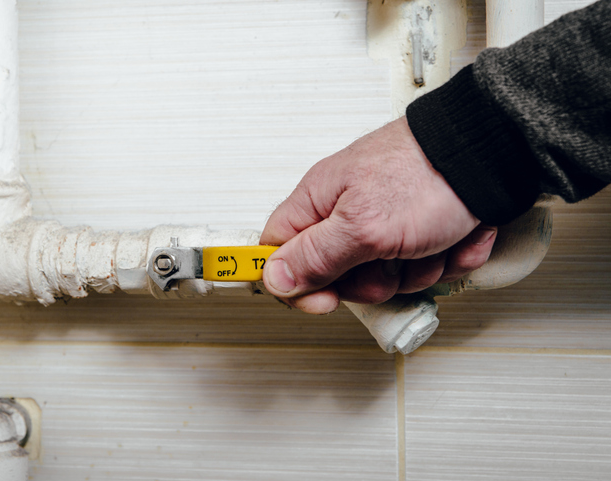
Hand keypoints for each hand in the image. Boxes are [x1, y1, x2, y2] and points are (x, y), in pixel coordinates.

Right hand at [260, 117, 497, 313]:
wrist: (493, 156)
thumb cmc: (428, 174)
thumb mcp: (364, 225)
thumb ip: (315, 256)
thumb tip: (274, 279)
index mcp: (319, 202)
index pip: (279, 252)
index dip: (296, 283)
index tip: (325, 298)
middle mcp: (348, 213)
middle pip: (339, 277)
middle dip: (375, 279)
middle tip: (391, 256)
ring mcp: (387, 224)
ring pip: (387, 278)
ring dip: (419, 268)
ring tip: (433, 238)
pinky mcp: (421, 232)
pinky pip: (425, 268)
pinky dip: (448, 257)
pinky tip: (456, 235)